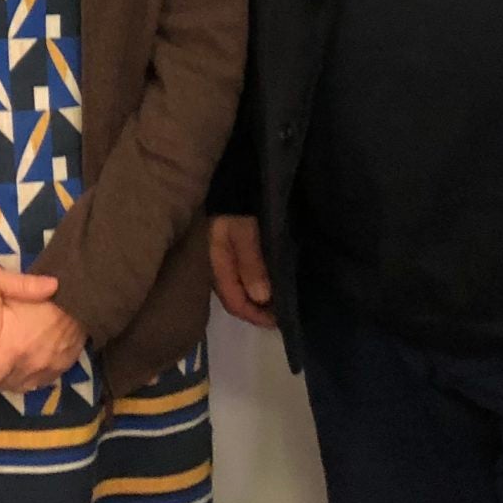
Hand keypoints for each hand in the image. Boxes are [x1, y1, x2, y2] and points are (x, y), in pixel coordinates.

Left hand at [0, 300, 85, 394]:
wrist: (83, 300)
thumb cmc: (43, 295)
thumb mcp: (13, 293)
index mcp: (13, 349)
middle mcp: (28, 366)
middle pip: (1, 384)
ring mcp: (46, 370)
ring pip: (19, 386)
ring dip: (5, 381)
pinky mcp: (60, 369)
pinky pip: (37, 383)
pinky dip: (24, 379)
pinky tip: (19, 369)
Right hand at [208, 214, 275, 329]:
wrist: (233, 181)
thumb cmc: (237, 206)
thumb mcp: (245, 232)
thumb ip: (251, 263)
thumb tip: (262, 297)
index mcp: (218, 266)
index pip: (235, 303)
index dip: (256, 316)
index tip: (280, 321)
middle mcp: (218, 267)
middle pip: (237, 299)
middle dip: (259, 310)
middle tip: (284, 314)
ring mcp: (224, 260)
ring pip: (240, 289)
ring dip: (259, 299)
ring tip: (281, 301)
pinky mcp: (232, 251)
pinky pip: (244, 276)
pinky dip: (259, 284)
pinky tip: (272, 283)